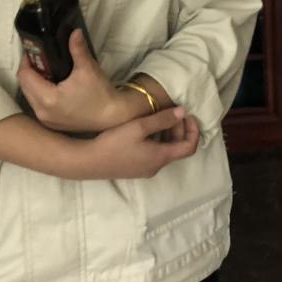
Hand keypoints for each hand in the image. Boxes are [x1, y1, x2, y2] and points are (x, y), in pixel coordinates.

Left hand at [18, 30, 135, 132]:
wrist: (113, 116)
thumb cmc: (100, 93)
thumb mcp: (88, 68)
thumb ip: (77, 48)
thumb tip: (74, 32)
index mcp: (47, 98)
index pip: (24, 76)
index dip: (26, 61)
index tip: (33, 51)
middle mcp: (42, 111)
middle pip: (24, 87)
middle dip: (30, 71)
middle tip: (40, 58)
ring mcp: (45, 119)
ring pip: (30, 97)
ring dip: (34, 83)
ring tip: (47, 71)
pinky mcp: (51, 123)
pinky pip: (38, 105)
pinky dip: (41, 94)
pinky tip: (53, 86)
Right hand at [67, 107, 199, 179]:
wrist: (87, 162)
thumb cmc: (114, 143)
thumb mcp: (139, 127)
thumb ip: (163, 119)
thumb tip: (183, 112)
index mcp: (161, 157)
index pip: (189, 147)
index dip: (193, 130)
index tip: (188, 115)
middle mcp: (156, 166)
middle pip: (178, 148)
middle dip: (179, 128)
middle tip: (171, 112)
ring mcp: (145, 169)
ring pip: (166, 150)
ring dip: (168, 133)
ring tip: (159, 116)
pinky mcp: (135, 168)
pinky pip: (154, 153)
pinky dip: (157, 140)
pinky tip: (145, 128)